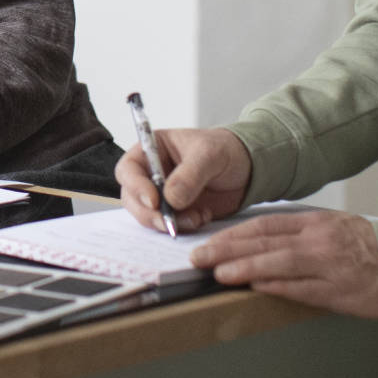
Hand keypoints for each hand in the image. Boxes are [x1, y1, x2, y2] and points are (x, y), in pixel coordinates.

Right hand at [115, 126, 251, 231]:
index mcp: (151, 150)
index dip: (135, 186)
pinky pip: (169, 226)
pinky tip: (203, 217)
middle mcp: (151, 174)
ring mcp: (162, 196)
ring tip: (196, 218)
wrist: (248, 169)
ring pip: (148, 216)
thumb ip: (190, 174)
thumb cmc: (225, 149)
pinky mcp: (176, 213)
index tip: (154, 201)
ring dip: (169, 223)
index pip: (129, 169)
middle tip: (169, 223)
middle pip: (132, 198)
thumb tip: (170, 199)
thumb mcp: (209, 154)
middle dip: (148, 213)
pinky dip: (184, 227)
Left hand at [189, 210, 377, 319]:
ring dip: (247, 269)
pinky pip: (304, 289)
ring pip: (280, 264)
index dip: (232, 235)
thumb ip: (295, 234)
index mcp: (311, 223)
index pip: (263, 226)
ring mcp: (328, 265)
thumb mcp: (328, 227)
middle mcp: (316, 241)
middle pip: (264, 243)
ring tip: (220, 274)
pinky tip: (256, 289)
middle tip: (200, 258)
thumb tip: (256, 244)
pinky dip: (278, 288)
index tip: (207, 243)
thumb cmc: (364, 244)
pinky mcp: (340, 290)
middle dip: (228, 250)